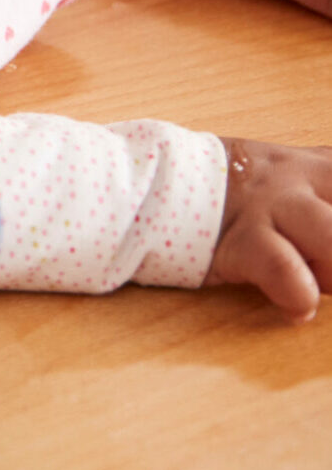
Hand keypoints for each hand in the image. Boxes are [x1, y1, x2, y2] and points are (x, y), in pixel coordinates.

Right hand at [206, 138, 331, 319]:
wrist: (154, 181)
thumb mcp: (289, 175)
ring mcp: (269, 207)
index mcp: (321, 165)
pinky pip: (286, 271)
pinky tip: (295, 304)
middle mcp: (300, 179)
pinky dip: (299, 294)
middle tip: (331, 273)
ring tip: (320, 281)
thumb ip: (327, 189)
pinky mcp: (240, 240)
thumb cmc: (233, 192)